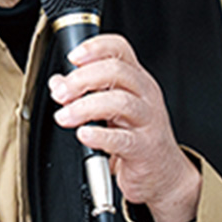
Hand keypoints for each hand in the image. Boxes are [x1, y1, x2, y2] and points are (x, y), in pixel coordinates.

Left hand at [48, 33, 201, 221]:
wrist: (164, 174)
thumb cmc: (136, 135)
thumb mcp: (111, 107)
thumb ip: (83, 91)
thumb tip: (57, 82)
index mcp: (136, 80)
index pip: (119, 49)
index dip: (95, 47)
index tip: (72, 57)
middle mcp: (145, 95)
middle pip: (116, 72)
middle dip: (81, 79)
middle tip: (60, 94)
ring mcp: (149, 121)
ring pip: (120, 102)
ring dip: (84, 107)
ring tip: (64, 116)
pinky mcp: (146, 148)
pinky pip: (123, 139)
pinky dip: (100, 135)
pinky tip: (84, 134)